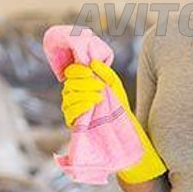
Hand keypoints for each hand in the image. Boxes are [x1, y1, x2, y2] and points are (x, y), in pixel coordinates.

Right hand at [62, 60, 166, 183]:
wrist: (124, 129)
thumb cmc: (119, 105)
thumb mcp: (115, 85)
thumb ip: (105, 72)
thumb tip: (93, 62)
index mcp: (82, 84)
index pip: (71, 72)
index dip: (78, 70)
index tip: (90, 71)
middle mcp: (73, 95)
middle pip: (69, 84)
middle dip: (84, 83)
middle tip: (100, 86)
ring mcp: (72, 109)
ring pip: (68, 97)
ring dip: (83, 94)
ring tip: (99, 96)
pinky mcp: (74, 123)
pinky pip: (69, 112)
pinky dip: (79, 106)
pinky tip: (91, 105)